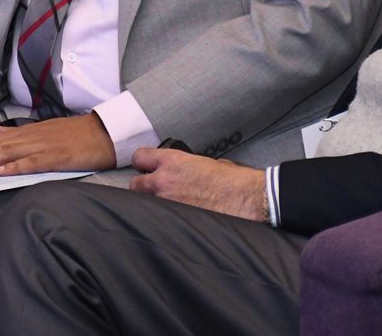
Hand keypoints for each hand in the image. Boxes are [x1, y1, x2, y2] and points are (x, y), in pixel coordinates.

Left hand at [0, 114, 114, 177]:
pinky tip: (0, 173)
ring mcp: (44, 146)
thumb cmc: (77, 135)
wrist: (106, 132)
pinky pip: (33, 162)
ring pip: (7, 153)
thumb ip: (17, 133)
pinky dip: (15, 167)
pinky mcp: (58, 156)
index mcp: (27, 133)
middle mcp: (31, 137)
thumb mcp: (44, 130)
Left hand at [129, 148, 268, 221]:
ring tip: (164, 209)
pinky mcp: (174, 221)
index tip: (146, 169)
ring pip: (144, 205)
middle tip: (153, 192)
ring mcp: (167, 203)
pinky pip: (159, 221)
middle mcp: (164, 181)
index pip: (140, 157)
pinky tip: (173, 223)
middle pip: (135, 184)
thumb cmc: (233, 181)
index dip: (142, 164)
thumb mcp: (207, 163)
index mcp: (173, 161)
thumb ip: (187, 167)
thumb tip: (185, 174)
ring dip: (151, 206)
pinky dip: (163, 222)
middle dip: (142, 188)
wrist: (246, 198)